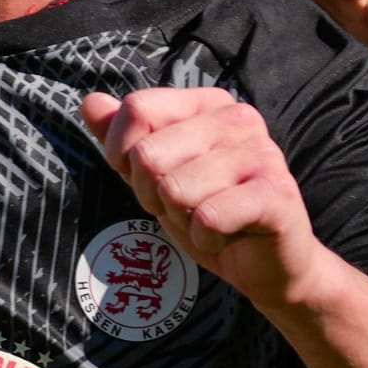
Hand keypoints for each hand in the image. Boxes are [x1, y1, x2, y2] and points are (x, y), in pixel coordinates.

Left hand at [81, 86, 320, 310]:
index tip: (149, 178)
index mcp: (207, 104)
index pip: (138, 109)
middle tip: (186, 206)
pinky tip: (227, 235)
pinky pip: (208, 217)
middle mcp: (238, 118)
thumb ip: (120, 137)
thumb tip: (90, 101)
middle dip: (153, 195)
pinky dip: (205, 239)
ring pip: (175, 189)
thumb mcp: (153, 175)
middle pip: (149, 154)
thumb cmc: (207, 214)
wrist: (265, 266)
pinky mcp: (276, 194)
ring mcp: (262, 153)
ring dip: (182, 219)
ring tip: (209, 220)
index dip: (123, 154)